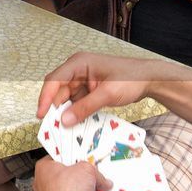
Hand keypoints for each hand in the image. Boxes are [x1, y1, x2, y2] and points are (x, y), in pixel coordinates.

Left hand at [32, 157, 109, 190]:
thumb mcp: (88, 170)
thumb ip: (96, 172)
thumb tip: (103, 179)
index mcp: (44, 167)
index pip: (59, 156)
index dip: (72, 155)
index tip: (83, 156)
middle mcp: (44, 183)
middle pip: (68, 175)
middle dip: (83, 176)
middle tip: (93, 174)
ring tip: (97, 189)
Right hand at [36, 51, 159, 125]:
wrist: (150, 79)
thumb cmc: (131, 78)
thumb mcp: (107, 94)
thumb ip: (85, 107)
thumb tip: (64, 120)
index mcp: (79, 63)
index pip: (54, 80)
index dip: (45, 97)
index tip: (41, 114)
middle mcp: (77, 69)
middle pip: (58, 89)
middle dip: (55, 107)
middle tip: (52, 126)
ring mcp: (82, 79)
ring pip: (66, 97)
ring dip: (65, 111)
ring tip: (64, 128)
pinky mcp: (88, 89)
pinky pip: (76, 101)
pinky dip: (75, 112)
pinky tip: (75, 123)